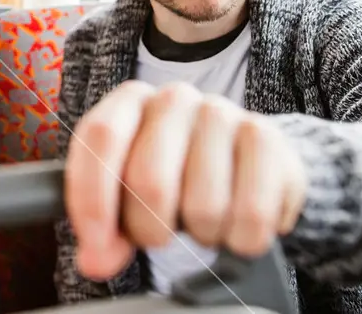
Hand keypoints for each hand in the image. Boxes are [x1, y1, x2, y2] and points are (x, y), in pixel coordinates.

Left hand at [64, 80, 306, 280]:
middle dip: (149, 229)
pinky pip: (254, 214)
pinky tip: (237, 226)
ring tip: (201, 221)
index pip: (100, 138)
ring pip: (205, 205)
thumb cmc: (170, 174)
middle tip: (159, 235)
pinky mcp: (268, 138)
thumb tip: (95, 262)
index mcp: (129, 101)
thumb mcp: (125, 193)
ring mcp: (223, 113)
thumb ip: (103, 227)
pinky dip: (242, 239)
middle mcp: (174, 98)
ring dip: (201, 235)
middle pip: (150, 180)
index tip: (98, 247)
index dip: (93, 198)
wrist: (239, 158)